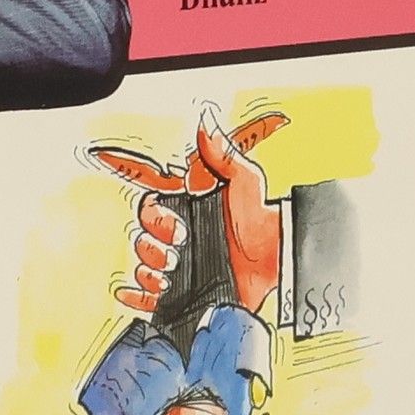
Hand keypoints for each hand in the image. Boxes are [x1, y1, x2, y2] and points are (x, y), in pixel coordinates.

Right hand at [114, 106, 283, 315]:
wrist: (279, 261)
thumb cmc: (261, 218)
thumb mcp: (245, 181)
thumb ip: (224, 153)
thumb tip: (206, 119)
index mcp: (187, 208)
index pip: (151, 205)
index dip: (152, 214)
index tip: (174, 224)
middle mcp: (178, 236)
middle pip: (143, 235)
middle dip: (152, 242)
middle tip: (178, 245)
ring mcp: (179, 265)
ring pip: (142, 263)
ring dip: (148, 268)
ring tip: (170, 272)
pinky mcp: (182, 291)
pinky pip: (146, 294)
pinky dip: (135, 295)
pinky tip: (137, 294)